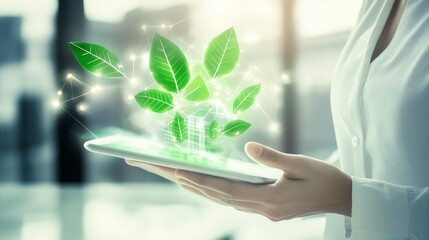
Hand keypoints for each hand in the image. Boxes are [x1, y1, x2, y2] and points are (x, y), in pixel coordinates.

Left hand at [126, 142, 351, 220]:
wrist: (341, 198)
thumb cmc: (325, 180)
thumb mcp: (302, 165)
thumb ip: (273, 157)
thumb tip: (247, 146)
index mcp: (268, 200)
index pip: (224, 189)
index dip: (199, 180)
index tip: (174, 169)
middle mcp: (259, 209)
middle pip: (214, 194)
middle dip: (185, 180)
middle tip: (159, 167)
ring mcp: (260, 211)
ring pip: (219, 198)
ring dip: (194, 186)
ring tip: (169, 173)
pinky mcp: (263, 208)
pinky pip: (230, 199)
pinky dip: (211, 190)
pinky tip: (200, 182)